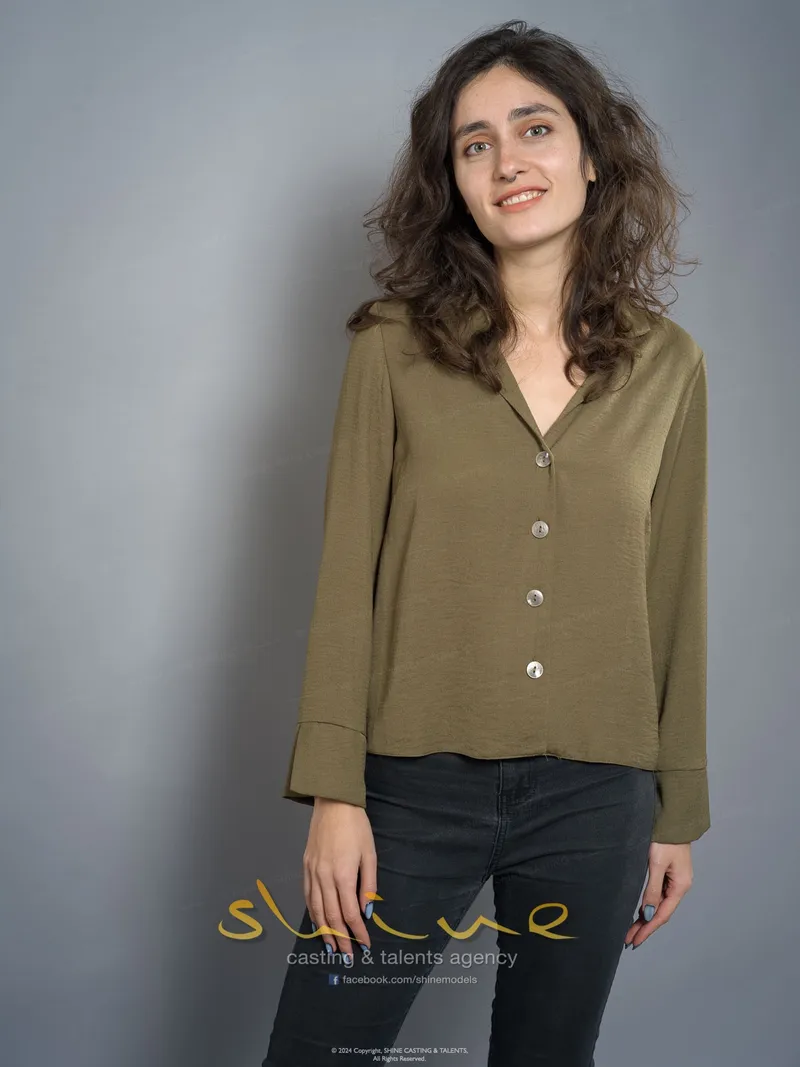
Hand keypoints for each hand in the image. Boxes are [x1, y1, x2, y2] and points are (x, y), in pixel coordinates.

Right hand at [303, 797, 376, 960]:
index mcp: (343, 876)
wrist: (334, 803)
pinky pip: (307, 896)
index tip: (365, 946)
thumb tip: (366, 912)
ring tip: (331, 947)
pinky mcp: (305, 866)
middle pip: (331, 917)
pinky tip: (317, 922)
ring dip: (324, 931)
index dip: (357, 932)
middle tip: (346, 956)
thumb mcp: (369, 855)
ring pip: (316, 909)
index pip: (349, 914)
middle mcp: (324, 878)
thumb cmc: (357, 827)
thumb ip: (368, 886)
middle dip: (340, 939)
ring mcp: (312, 872)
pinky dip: (312, 912)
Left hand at [624, 841, 693, 948]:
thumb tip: (648, 913)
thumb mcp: (656, 864)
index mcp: (680, 886)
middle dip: (645, 927)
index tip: (634, 940)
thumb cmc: (665, 839)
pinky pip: (658, 895)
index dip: (648, 929)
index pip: (662, 915)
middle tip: (629, 940)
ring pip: (659, 905)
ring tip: (631, 930)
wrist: (672, 819)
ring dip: (645, 918)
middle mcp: (679, 886)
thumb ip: (652, 889)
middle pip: (660, 912)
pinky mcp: (668, 873)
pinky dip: (648, 905)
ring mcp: (674, 880)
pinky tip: (640, 911)